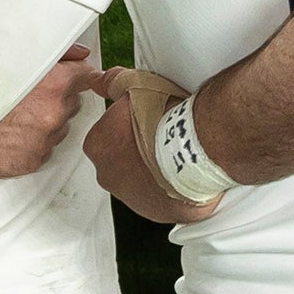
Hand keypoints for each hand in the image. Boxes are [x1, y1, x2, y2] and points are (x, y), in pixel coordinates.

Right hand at [0, 48, 97, 184]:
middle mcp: (53, 112)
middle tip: (28, 96)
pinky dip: (33, 141)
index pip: (86, 75)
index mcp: (52, 84)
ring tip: (15, 116)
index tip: (69, 76)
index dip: (75, 75)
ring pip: (59, 126)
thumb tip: (82, 53)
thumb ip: (57, 54)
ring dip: (45, 121)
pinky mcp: (33, 160)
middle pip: (72, 102)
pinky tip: (10, 134)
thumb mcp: (13, 59)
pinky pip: (44, 148)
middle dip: (57, 98)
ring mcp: (44, 139)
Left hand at [82, 62, 209, 222]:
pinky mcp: (157, 213)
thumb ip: (112, 83)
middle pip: (119, 162)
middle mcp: (108, 176)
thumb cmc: (166, 119)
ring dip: (154, 171)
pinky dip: (171, 189)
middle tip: (161, 136)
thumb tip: (99, 81)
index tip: (145, 120)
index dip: (127, 126)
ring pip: (139, 183)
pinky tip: (185, 173)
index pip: (105, 136)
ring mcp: (132, 198)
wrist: (196, 146)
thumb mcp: (136, 85)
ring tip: (177, 154)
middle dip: (137, 151)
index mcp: (97, 146)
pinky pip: (161, 200)